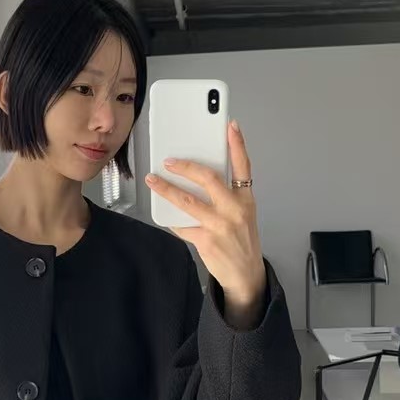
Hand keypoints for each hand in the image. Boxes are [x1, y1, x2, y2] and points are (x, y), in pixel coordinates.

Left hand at [146, 121, 266, 323]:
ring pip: (187, 201)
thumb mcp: (242, 214)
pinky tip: (163, 214)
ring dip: (166, 189)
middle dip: (186, 166)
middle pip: (208, 178)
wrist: (246, 274)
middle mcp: (234, 209)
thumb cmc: (242, 241)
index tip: (230, 125)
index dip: (237, 144)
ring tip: (153, 180)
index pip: (243, 165)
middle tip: (169, 160)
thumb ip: (226, 195)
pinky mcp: (206, 240)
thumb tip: (197, 177)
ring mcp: (220, 225)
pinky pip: (181, 225)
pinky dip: (171, 219)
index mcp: (245, 199)